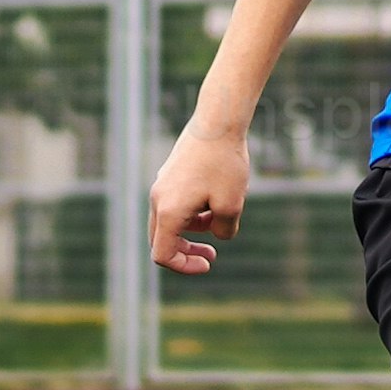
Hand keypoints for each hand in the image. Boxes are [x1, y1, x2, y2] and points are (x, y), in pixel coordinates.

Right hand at [148, 112, 250, 277]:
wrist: (218, 123)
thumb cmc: (225, 163)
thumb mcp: (232, 205)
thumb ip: (223, 230)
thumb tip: (217, 234)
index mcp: (169, 212)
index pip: (162, 255)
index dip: (184, 266)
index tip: (208, 263)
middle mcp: (158, 200)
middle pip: (162, 241)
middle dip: (185, 252)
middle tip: (211, 256)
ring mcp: (162, 186)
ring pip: (170, 222)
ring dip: (192, 231)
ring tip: (220, 221)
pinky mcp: (170, 176)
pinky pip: (175, 205)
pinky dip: (192, 214)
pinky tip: (215, 203)